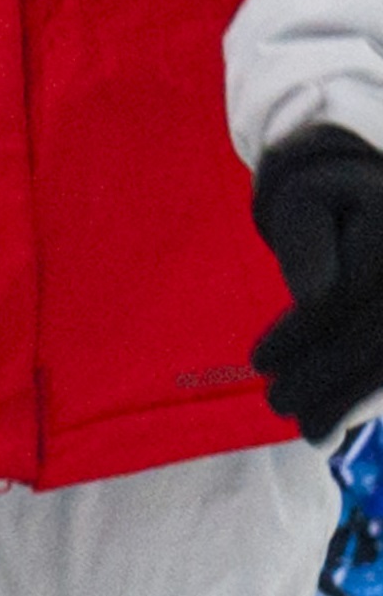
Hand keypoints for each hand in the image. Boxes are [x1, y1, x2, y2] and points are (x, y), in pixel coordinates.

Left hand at [255, 126, 382, 437]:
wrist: (376, 200)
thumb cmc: (328, 201)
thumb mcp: (304, 204)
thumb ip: (305, 244)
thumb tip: (315, 298)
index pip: (340, 296)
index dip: (299, 335)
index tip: (259, 362)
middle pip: (370, 337)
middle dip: (322, 378)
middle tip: (276, 404)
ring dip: (348, 400)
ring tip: (306, 428)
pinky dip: (366, 399)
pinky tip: (336, 425)